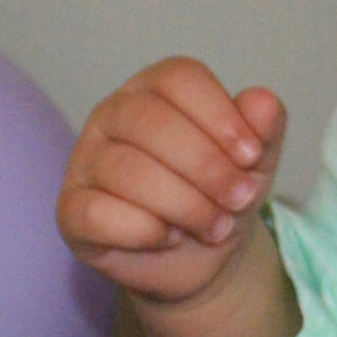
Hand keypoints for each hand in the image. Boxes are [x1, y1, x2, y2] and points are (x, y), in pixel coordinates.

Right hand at [63, 59, 285, 305]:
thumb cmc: (221, 195)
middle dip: (207, 166)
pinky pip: (98, 212)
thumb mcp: (255, 163)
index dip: (219, 115)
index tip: (251, 155)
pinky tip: (169, 237)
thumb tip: (265, 102)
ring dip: (185, 205)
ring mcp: (85, 161)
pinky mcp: (71, 210)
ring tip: (216, 226)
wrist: (202, 258)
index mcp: (154, 90)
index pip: (178, 78)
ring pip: (127, 170)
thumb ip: (262, 130)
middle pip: (151, 121)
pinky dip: (145, 230)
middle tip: (241, 198)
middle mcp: (111, 116)